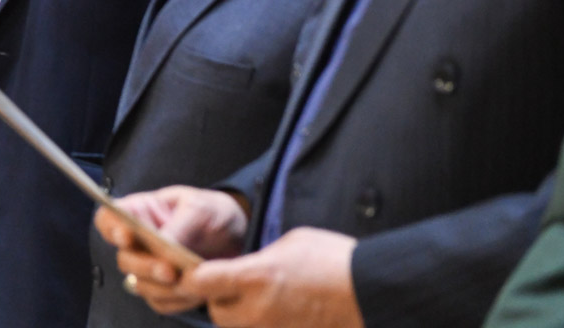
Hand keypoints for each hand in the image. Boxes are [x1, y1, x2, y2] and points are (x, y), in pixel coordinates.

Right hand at [95, 186, 246, 314]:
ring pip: (140, 285)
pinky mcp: (164, 289)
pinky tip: (197, 291)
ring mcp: (149, 267)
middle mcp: (138, 242)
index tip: (127, 237)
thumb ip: (179, 226)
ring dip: (164, 288)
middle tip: (170, 271)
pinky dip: (178, 301)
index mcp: (139, 213)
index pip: (108, 219)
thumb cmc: (213, 211)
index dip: (111, 229)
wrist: (237, 235)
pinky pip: (161, 302)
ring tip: (192, 282)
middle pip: (124, 259)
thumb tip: (163, 245)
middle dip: (145, 267)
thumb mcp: (199, 209)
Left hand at [181, 228, 361, 327]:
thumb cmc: (334, 259)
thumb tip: (246, 269)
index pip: (200, 282)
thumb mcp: (290, 243)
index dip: (191, 275)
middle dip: (217, 299)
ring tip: (256, 297)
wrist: (372, 291)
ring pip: (237, 327)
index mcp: (255, 277)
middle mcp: (258, 310)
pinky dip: (261, 323)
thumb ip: (257, 260)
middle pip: (216, 312)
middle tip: (230, 284)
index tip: (193, 269)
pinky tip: (277, 309)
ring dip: (239, 314)